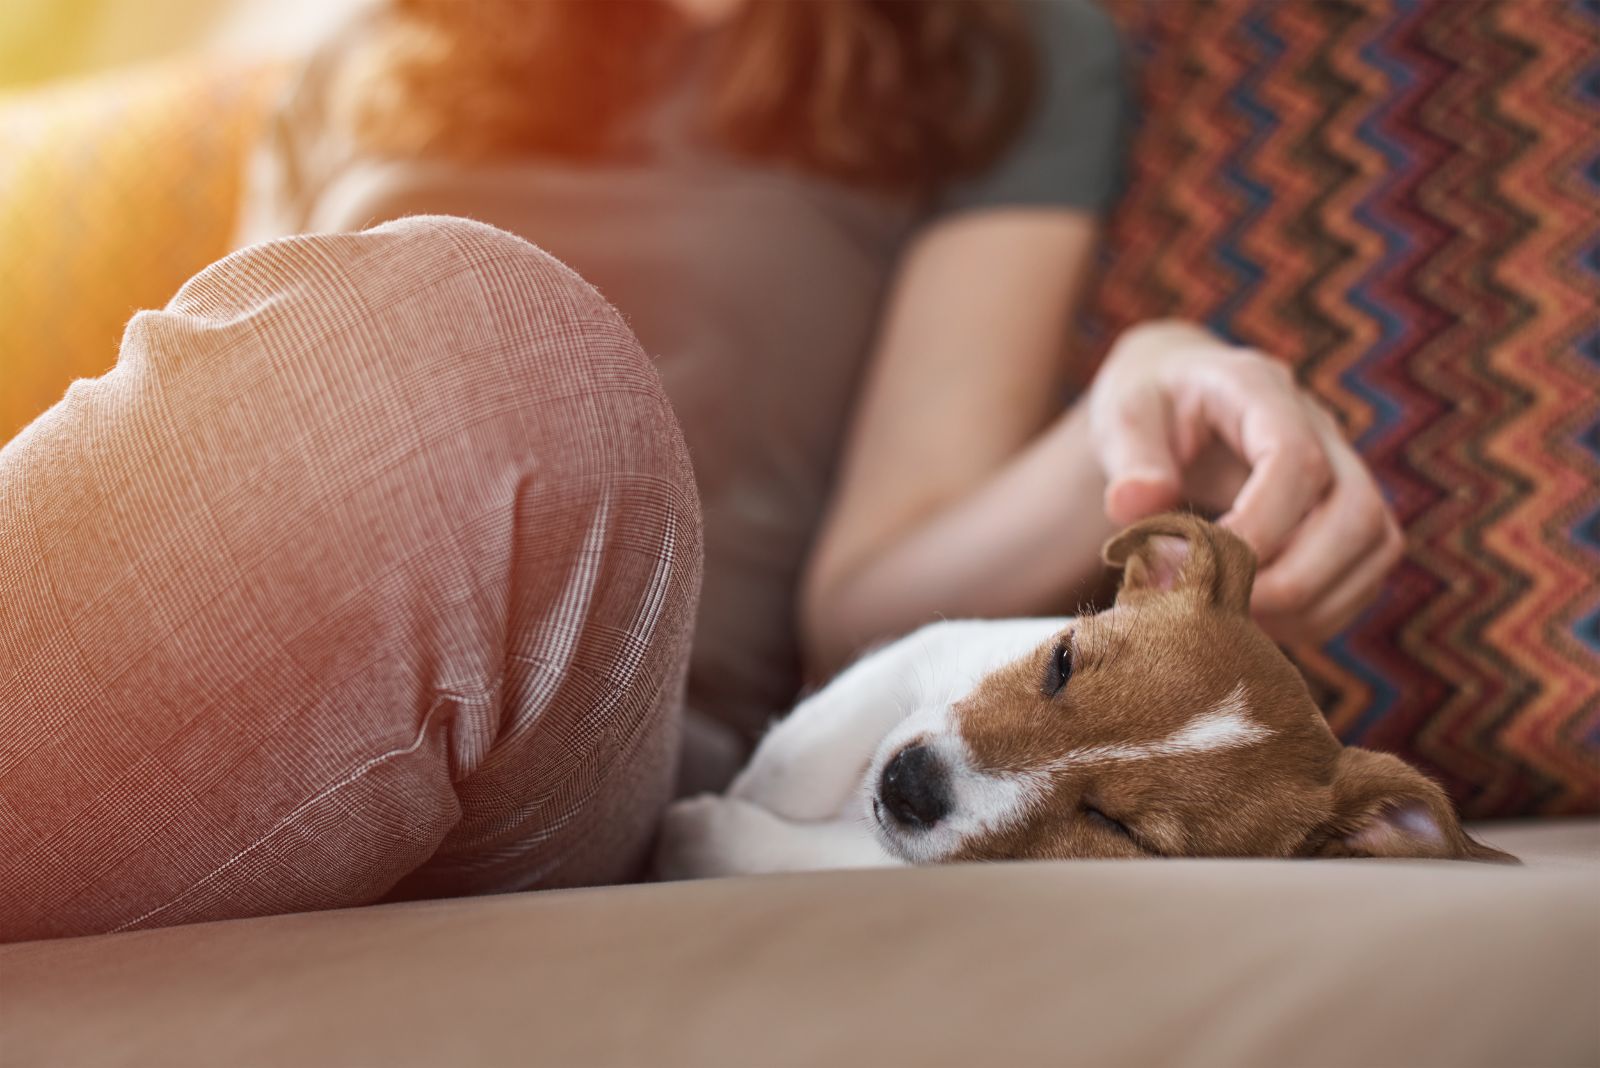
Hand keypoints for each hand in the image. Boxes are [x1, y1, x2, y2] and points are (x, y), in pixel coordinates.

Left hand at [1087, 321, 1402, 641]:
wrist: (1172, 408)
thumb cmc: (1148, 410)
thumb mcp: (1122, 418)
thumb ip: (1130, 459)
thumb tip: (1134, 503)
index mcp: (1261, 390)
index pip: (1295, 459)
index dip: (1258, 527)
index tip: (1198, 570)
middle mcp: (1322, 428)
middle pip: (1357, 511)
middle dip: (1292, 579)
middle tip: (1218, 606)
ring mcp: (1344, 473)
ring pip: (1374, 548)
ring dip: (1308, 604)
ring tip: (1233, 619)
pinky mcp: (1348, 520)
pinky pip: (1364, 577)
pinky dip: (1315, 615)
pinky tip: (1255, 620)